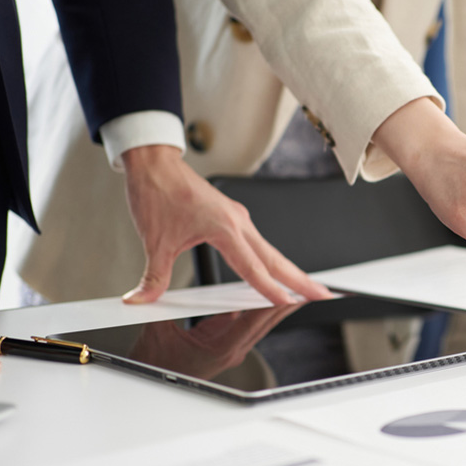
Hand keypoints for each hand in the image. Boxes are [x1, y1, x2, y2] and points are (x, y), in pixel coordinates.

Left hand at [118, 145, 331, 305]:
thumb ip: (154, 276)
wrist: (153, 162)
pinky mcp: (232, 215)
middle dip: (300, 279)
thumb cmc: (157, 192)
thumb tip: (143, 299)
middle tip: (323, 294)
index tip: (289, 303)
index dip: (271, 289)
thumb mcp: (154, 241)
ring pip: (269, 249)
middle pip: (276, 258)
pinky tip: (272, 268)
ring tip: (306, 287)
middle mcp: (237, 222)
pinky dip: (270, 258)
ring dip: (288, 269)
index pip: (253, 267)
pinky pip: (257, 242)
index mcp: (224, 228)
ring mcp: (237, 217)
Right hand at [127, 304, 298, 378]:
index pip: (253, 322)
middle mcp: (231, 351)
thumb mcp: (159, 331)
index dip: (275, 306)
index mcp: (219, 349)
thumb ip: (166, 310)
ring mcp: (231, 349)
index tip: (294, 293)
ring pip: (260, 323)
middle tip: (310, 288)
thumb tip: (166, 290)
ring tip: (298, 289)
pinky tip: (270, 295)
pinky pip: (249, 323)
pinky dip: (261, 309)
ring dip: (278, 307)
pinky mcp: (226, 345)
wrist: (155, 383)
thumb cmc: (158, 365)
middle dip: (288, 304)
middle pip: (265, 322)